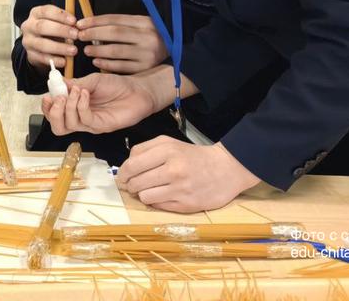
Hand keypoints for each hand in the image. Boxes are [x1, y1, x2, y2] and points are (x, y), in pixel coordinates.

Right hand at [19, 4, 78, 70]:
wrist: (38, 47)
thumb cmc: (52, 30)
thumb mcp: (57, 22)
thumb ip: (66, 23)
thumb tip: (78, 28)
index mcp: (36, 13)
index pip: (46, 11)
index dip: (60, 15)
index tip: (74, 21)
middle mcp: (29, 26)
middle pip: (42, 26)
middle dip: (61, 30)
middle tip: (76, 35)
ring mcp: (28, 41)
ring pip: (42, 44)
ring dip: (59, 47)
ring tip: (74, 50)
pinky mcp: (30, 55)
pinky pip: (42, 58)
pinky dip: (54, 60)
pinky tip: (64, 61)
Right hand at [41, 72, 157, 134]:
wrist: (137, 90)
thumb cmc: (116, 85)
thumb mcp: (91, 80)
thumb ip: (74, 83)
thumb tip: (56, 83)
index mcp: (74, 106)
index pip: (53, 113)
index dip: (46, 107)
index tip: (47, 95)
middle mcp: (80, 117)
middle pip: (57, 126)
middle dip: (53, 112)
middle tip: (59, 98)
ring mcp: (90, 123)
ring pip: (68, 125)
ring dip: (68, 106)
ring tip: (77, 91)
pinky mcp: (101, 126)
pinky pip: (85, 120)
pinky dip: (81, 106)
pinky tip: (86, 94)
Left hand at [79, 14, 167, 72]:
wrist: (175, 54)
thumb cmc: (150, 37)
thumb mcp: (141, 25)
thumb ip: (121, 24)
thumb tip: (91, 24)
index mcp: (145, 22)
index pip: (115, 19)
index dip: (95, 21)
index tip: (80, 23)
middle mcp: (147, 37)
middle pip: (114, 33)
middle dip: (93, 34)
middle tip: (80, 36)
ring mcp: (147, 53)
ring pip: (116, 51)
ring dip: (97, 50)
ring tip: (86, 50)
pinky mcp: (145, 68)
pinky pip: (121, 67)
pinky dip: (106, 64)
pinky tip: (97, 62)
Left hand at [118, 137, 260, 211]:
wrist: (226, 169)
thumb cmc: (192, 155)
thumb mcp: (169, 143)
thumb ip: (145, 150)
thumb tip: (125, 166)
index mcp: (167, 151)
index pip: (132, 165)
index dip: (123, 173)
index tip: (123, 176)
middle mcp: (173, 170)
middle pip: (136, 182)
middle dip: (130, 185)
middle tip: (133, 184)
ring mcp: (181, 189)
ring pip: (145, 196)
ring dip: (143, 194)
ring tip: (149, 190)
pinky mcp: (187, 205)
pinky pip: (158, 206)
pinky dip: (156, 202)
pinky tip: (162, 195)